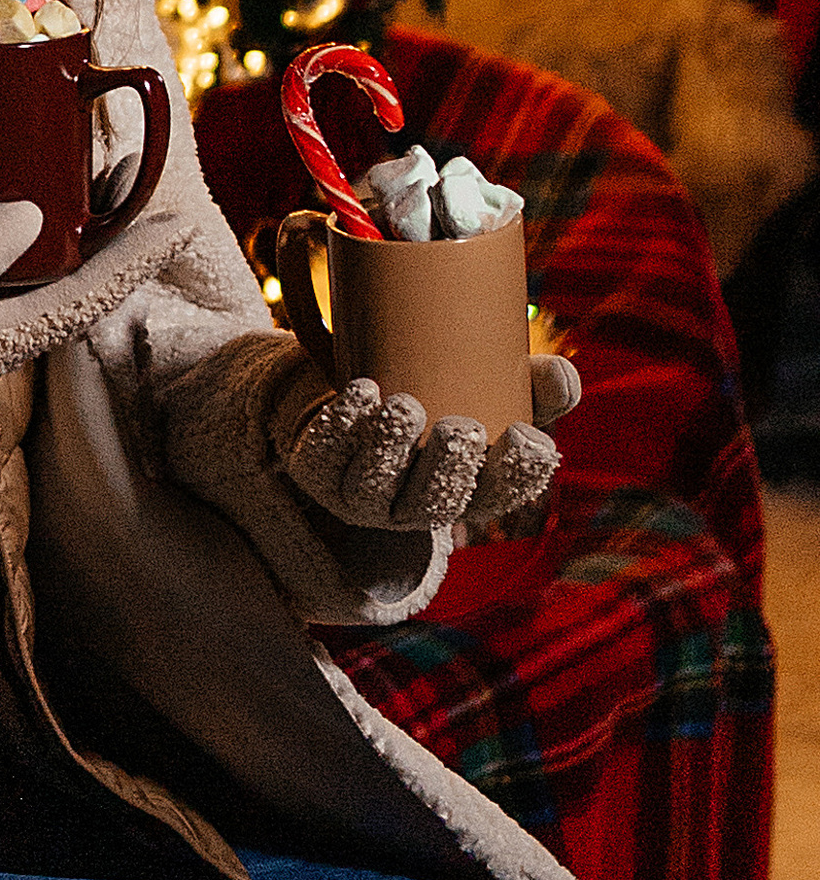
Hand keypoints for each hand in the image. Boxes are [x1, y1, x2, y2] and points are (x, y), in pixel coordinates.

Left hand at [284, 352, 581, 537]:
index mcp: (466, 491)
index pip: (499, 495)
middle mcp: (413, 505)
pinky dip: (343, 425)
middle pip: (435, 502)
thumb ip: (533, 384)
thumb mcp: (490, 390)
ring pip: (374, 489)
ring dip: (390, 449)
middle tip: (460, 429)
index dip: (517, 475)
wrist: (354, 403)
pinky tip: (362, 392)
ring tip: (405, 406)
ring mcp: (360, 496)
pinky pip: (324, 458)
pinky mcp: (316, 472)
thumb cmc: (441, 398)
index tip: (530, 439)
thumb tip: (563, 375)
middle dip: (448, 470)